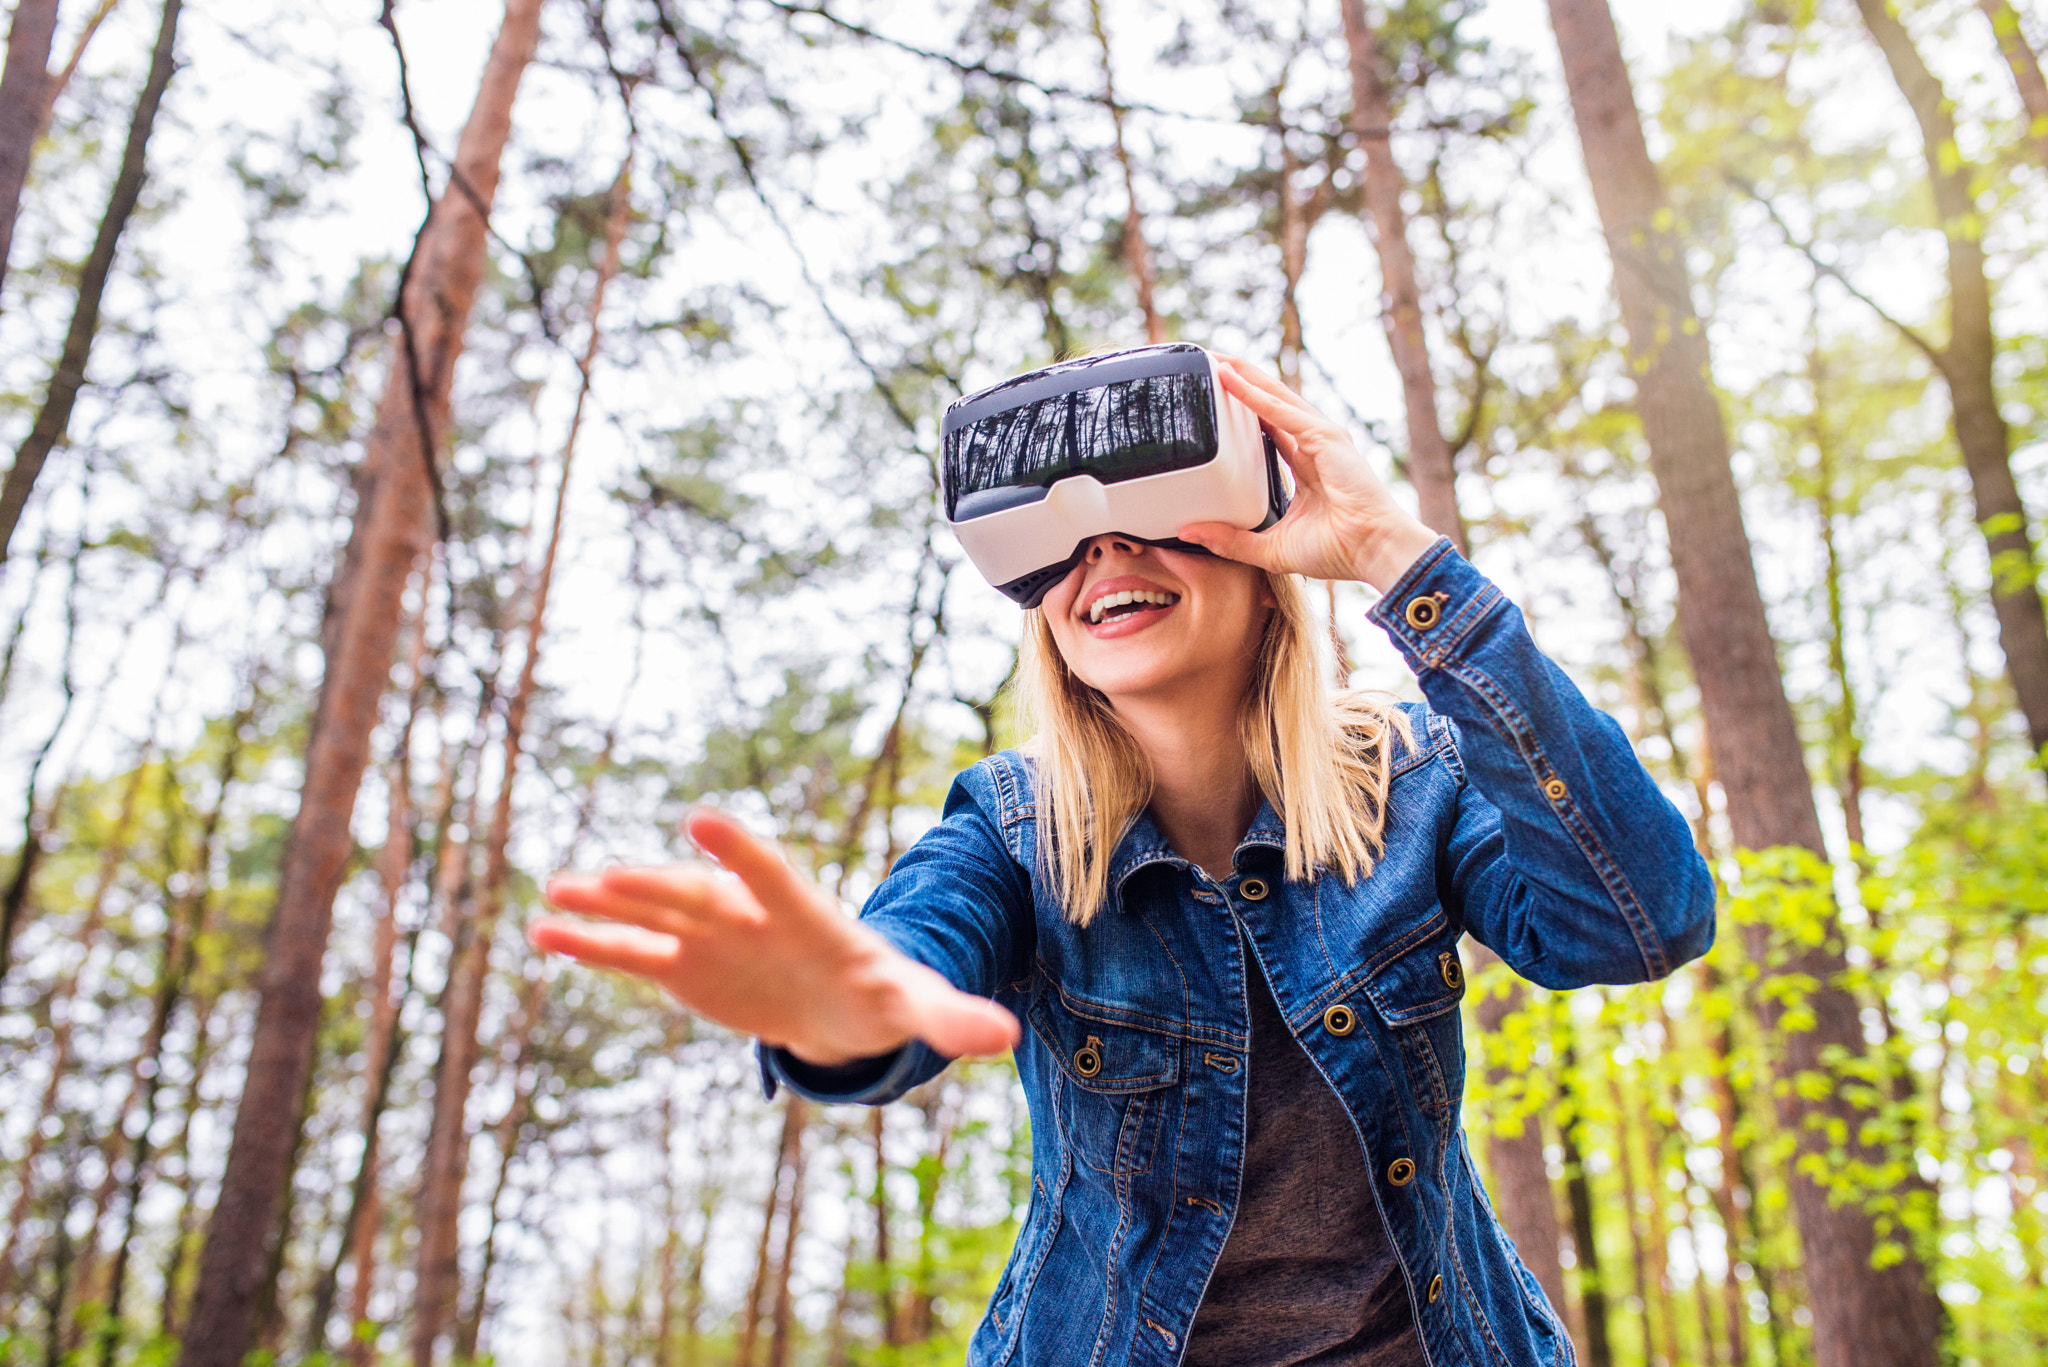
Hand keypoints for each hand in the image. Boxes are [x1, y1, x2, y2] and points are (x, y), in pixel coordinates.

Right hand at [529, 809, 1019, 1065]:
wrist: (844, 1005)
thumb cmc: (883, 995)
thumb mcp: (916, 1007)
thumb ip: (951, 1016)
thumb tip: (1004, 1037)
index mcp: (807, 918)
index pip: (773, 878)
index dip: (740, 854)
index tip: (702, 822)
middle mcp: (751, 917)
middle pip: (701, 897)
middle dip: (657, 887)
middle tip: (606, 874)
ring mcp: (712, 939)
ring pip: (655, 918)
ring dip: (608, 909)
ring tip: (557, 897)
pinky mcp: (685, 969)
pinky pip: (633, 957)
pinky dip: (593, 947)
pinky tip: (544, 935)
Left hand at [1178, 355, 1439, 591]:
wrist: (1373, 552)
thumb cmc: (1337, 551)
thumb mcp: (1271, 547)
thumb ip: (1231, 540)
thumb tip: (1189, 532)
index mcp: (1305, 465)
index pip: (1268, 427)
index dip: (1243, 409)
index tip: (1214, 397)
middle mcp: (1313, 445)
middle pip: (1269, 403)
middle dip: (1240, 381)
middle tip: (1208, 362)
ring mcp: (1321, 437)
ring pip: (1274, 396)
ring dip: (1244, 376)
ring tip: (1214, 358)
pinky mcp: (1325, 438)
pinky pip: (1280, 411)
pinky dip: (1254, 394)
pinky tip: (1230, 379)